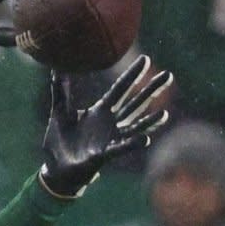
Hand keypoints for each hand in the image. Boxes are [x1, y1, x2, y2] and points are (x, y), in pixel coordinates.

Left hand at [40, 55, 172, 197]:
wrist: (56, 167)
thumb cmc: (60, 140)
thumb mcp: (60, 112)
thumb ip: (60, 91)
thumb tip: (56, 68)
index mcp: (100, 110)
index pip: (120, 89)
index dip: (132, 75)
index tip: (146, 58)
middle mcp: (110, 123)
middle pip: (134, 104)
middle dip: (150, 91)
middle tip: (168, 75)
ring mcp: (110, 139)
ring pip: (134, 127)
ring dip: (149, 122)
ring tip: (164, 114)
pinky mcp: (103, 155)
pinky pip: (120, 148)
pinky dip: (132, 144)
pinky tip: (145, 140)